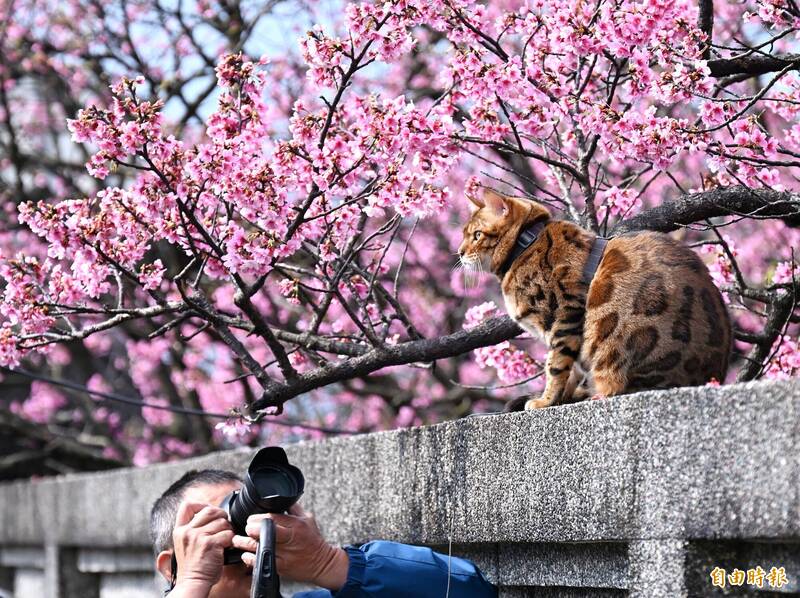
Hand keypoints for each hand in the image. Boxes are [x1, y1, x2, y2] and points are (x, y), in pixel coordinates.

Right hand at [171, 502, 234, 594]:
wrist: (192, 584)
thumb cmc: (192, 569)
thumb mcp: (182, 547)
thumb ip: (189, 532)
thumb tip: (204, 519)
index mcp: (179, 531)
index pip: (186, 506)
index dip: (201, 504)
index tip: (209, 511)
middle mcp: (187, 531)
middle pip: (210, 509)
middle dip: (221, 516)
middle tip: (223, 527)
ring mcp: (198, 537)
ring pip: (222, 521)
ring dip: (228, 529)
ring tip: (224, 540)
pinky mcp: (210, 544)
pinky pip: (228, 533)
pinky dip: (231, 540)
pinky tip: (226, 547)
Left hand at [232, 503, 348, 590]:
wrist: (322, 563)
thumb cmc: (313, 540)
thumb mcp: (308, 518)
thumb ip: (293, 508)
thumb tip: (278, 499)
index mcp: (296, 526)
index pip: (273, 519)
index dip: (258, 518)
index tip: (251, 518)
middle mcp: (290, 540)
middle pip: (264, 533)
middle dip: (251, 529)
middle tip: (245, 528)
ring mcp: (285, 555)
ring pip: (260, 549)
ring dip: (245, 544)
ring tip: (238, 540)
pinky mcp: (281, 568)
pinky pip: (261, 564)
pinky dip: (250, 559)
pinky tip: (245, 555)